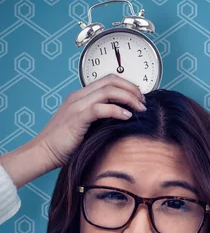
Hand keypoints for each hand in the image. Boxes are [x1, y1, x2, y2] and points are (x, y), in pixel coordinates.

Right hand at [0, 74, 145, 187]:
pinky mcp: (77, 118)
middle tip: (144, 102)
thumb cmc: (66, 143)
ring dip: (129, 98)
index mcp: (81, 95)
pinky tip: (127, 116)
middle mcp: (79, 96)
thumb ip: (102, 117)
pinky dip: (118, 110)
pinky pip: (101, 108)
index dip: (128, 85)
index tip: (140, 98)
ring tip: (140, 109)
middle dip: (132, 89)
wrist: (43, 153)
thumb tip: (126, 116)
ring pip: (109, 90)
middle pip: (112, 81)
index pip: (109, 80)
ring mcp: (77, 105)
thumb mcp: (87, 125)